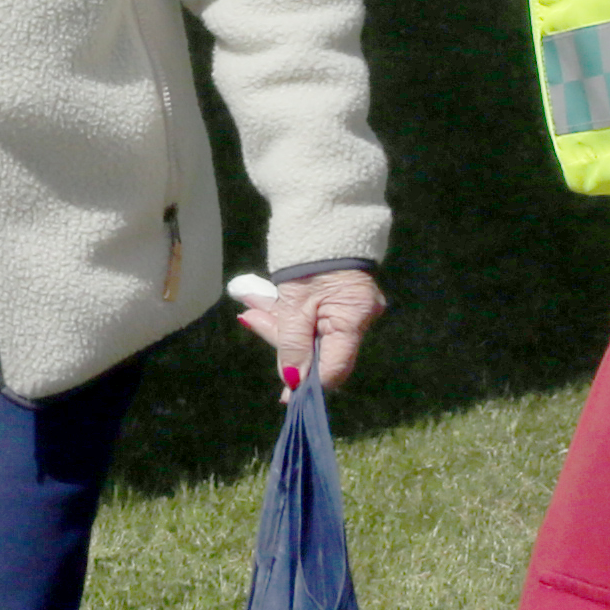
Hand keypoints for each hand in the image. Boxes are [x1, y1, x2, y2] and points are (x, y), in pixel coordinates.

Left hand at [229, 266, 384, 391]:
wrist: (320, 215)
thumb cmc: (307, 259)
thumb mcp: (293, 306)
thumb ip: (292, 347)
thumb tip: (293, 385)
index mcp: (354, 319)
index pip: (333, 368)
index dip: (308, 382)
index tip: (285, 394)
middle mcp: (360, 316)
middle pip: (319, 349)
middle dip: (283, 340)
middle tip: (250, 320)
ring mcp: (351, 307)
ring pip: (312, 331)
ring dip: (279, 323)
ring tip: (250, 308)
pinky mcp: (340, 297)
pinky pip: (314, 316)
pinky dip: (290, 313)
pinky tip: (262, 304)